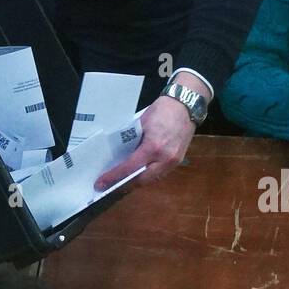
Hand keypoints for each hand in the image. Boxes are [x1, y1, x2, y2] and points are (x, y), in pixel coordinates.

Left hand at [94, 76, 203, 190]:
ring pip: (153, 179)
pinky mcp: (179, 160)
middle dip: (126, 183)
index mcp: (153, 147)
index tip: (102, 183)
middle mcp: (165, 158)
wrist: (186, 105)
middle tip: (112, 183)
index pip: (130, 168)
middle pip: (142, 180)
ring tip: (124, 178)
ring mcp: (174, 161)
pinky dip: (150, 174)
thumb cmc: (162, 110)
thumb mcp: (141, 123)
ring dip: (138, 180)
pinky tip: (141, 170)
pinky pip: (161, 173)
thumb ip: (132, 140)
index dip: (114, 176)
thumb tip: (121, 154)